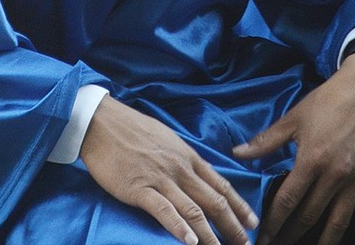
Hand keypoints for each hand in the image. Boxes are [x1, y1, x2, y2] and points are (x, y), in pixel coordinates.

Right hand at [80, 96, 258, 244]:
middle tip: (246, 243)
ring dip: (211, 234)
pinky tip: (191, 242)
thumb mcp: (166, 139)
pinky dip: (179, 227)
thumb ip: (182, 158)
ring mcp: (160, 178)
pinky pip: (164, 210)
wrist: (102, 122)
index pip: (220, 184)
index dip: (238, 205)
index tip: (252, 221)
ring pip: (193, 209)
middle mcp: (179, 167)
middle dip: (232, 225)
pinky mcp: (139, 188)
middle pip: (213, 200)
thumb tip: (196, 173)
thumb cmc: (132, 129)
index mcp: (187, 156)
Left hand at [232, 55, 354, 244]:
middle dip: (291, 235)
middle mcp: (334, 177)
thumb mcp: (294, 118)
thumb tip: (237, 153)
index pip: (287, 201)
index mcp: (311, 161)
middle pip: (309, 216)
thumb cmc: (327, 101)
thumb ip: (266, 141)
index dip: (273, 223)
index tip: (263, 238)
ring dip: (324, 242)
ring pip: (338, 223)